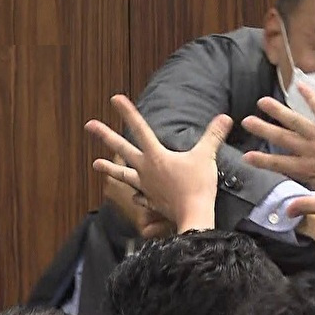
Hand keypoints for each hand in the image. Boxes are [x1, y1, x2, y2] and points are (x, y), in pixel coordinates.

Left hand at [85, 95, 232, 231]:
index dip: (128, 112)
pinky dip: (137, 195)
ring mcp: (146, 187)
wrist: (194, 216)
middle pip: (122, 149)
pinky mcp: (152, 202)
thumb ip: (213, 136)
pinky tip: (134, 195)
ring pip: (123, 175)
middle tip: (89, 126)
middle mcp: (146, 169)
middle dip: (105, 136)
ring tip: (96, 164)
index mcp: (156, 156)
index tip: (115, 99)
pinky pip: (140, 197)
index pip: (141, 128)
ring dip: (110, 169)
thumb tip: (225, 118)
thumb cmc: (198, 185)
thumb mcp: (206, 156)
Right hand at [241, 81, 314, 216]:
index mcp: (306, 170)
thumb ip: (305, 206)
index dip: (261, 160)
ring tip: (263, 101)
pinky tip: (300, 86)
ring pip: (295, 121)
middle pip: (281, 138)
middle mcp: (310, 151)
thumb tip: (286, 212)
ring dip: (278, 111)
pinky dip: (310, 97)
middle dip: (263, 129)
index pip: (278, 164)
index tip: (246, 156)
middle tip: (246, 121)